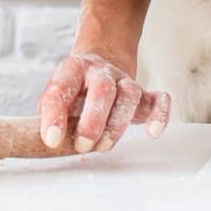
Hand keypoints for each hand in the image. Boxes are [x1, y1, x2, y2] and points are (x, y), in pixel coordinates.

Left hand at [38, 49, 169, 153]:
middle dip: (93, 120)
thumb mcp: (57, 93)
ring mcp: (125, 81)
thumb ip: (51, 113)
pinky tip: (152, 132)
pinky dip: (159, 115)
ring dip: (117, 124)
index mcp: (74, 69)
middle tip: (83, 146)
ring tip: (104, 147)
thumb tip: (50, 139)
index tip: (52, 139)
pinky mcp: (145, 94)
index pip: (61, 87)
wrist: (102, 62)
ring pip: (129, 96)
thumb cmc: (77, 86)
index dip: (55, 114)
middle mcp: (101, 72)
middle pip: (102, 89)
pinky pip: (159, 100)